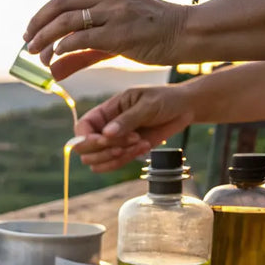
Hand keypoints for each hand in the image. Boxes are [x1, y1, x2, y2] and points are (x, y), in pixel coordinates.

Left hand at [24, 0, 189, 79]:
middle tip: (28, 42)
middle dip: (38, 24)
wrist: (186, 34)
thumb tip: (56, 66)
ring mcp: (114, 12)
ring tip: (37, 54)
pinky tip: (55, 57)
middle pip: (61, 4)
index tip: (31, 30)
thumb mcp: (118, 33)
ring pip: (67, 21)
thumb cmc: (154, 34)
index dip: (44, 14)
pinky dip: (63, 47)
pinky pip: (81, 37)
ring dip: (46, 39)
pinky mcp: (119, 32)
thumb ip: (85, 49)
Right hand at [72, 85, 194, 171]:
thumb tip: (107, 134)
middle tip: (132, 139)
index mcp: (104, 111)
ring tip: (140, 143)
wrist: (183, 108)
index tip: (106, 139)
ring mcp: (114, 143)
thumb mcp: (146, 104)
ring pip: (96, 162)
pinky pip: (114, 165)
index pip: (81, 129)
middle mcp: (104, 128)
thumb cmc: (163, 99)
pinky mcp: (126, 153)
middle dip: (105, 149)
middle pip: (84, 149)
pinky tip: (145, 146)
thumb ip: (127, 119)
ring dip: (117, 157)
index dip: (87, 138)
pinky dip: (128, 160)